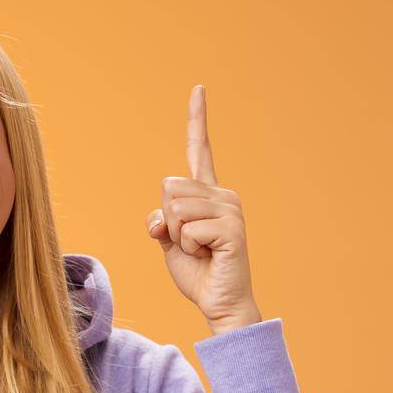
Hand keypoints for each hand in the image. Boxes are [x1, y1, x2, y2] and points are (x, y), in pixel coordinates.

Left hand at [145, 84, 261, 335]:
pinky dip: (188, 248)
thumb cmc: (197, 273)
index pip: (198, 150)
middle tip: (189, 243)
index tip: (198, 89)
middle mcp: (222, 194)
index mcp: (207, 193)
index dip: (197, 119)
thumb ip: (161, 219)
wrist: (219, 303)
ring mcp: (230, 209)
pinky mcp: (232, 228)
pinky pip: (188, 229)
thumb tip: (160, 215)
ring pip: (176, 208)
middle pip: (169, 188)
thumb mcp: (169, 241)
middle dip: (167, 220)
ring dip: (178, 237)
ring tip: (200, 251)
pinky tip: (208, 256)